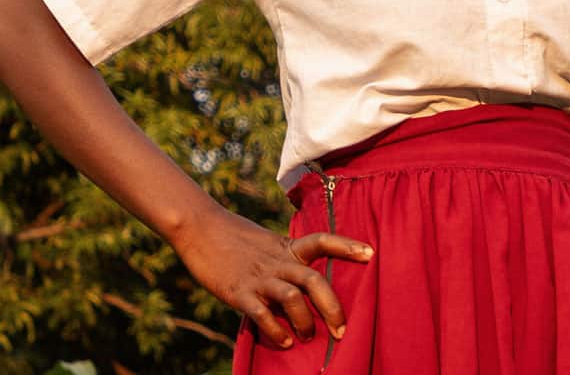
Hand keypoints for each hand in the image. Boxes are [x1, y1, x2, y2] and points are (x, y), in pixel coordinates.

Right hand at [169, 206, 373, 349]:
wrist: (199, 227)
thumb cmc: (234, 238)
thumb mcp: (267, 242)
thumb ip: (286, 259)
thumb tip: (304, 282)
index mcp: (286, 247)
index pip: (322, 241)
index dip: (347, 246)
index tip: (371, 253)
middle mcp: (277, 261)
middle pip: (313, 280)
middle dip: (332, 307)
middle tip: (341, 330)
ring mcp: (258, 277)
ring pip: (292, 297)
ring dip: (305, 321)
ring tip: (307, 337)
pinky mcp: (239, 291)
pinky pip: (262, 314)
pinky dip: (276, 331)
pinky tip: (285, 342)